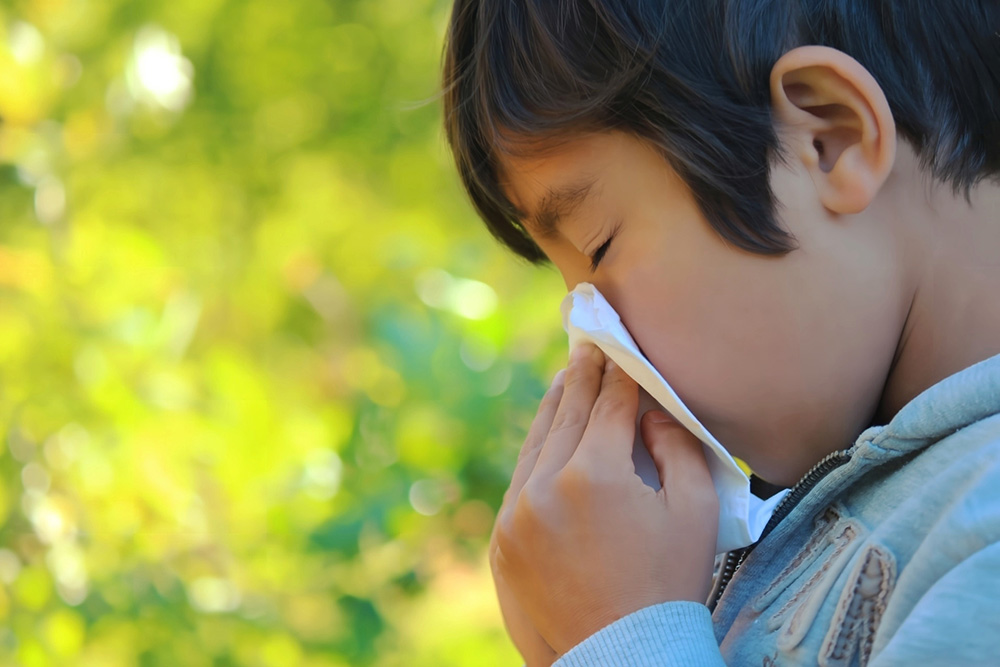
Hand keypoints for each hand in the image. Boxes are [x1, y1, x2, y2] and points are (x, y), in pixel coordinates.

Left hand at [492, 343, 718, 654]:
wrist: (622, 655)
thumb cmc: (669, 584)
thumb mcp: (696, 511)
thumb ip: (676, 447)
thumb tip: (649, 408)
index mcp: (596, 476)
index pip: (610, 406)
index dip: (619, 374)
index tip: (620, 349)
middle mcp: (545, 487)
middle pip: (567, 416)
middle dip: (581, 378)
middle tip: (587, 348)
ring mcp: (515, 514)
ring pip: (536, 443)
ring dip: (554, 408)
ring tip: (566, 380)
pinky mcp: (501, 539)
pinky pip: (519, 480)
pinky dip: (536, 451)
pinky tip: (547, 436)